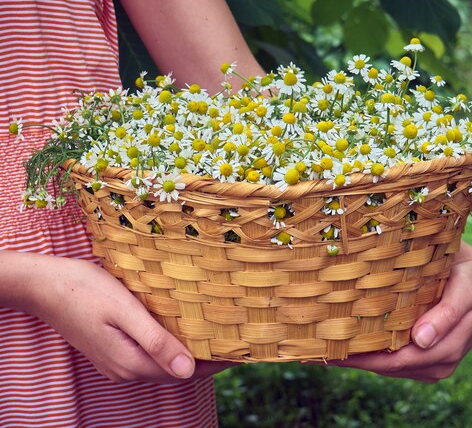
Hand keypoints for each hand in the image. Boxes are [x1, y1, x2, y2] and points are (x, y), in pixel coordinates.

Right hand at [10, 252, 233, 382]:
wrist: (43, 285)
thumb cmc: (84, 290)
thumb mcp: (124, 312)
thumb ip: (156, 341)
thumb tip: (188, 370)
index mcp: (131, 362)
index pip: (186, 370)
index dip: (217, 362)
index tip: (244, 351)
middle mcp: (125, 369)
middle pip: (177, 369)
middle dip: (208, 358)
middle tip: (238, 339)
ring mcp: (116, 361)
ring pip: (164, 362)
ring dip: (190, 351)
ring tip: (218, 333)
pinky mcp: (111, 349)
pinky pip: (150, 354)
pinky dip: (172, 345)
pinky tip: (182, 329)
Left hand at [310, 242, 471, 381]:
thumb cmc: (471, 276)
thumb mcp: (467, 287)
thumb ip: (448, 313)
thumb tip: (421, 341)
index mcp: (450, 344)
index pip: (400, 358)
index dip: (363, 357)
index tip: (329, 349)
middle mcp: (439, 361)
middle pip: (387, 366)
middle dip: (350, 359)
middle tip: (310, 349)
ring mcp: (429, 363)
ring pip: (385, 366)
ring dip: (353, 359)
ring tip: (315, 348)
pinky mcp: (421, 359)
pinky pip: (389, 360)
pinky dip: (364, 355)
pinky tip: (339, 347)